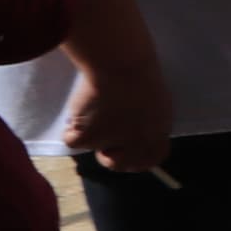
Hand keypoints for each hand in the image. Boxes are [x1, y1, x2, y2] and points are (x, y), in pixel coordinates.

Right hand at [62, 56, 173, 173]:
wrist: (121, 66)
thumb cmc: (138, 74)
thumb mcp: (154, 102)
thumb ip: (148, 121)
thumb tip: (137, 130)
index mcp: (159, 132)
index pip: (152, 159)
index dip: (138, 160)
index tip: (125, 154)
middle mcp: (138, 143)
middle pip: (121, 164)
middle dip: (110, 157)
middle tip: (102, 139)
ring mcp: (113, 142)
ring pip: (93, 148)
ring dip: (90, 134)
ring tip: (94, 109)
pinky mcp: (88, 138)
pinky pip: (72, 140)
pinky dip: (72, 128)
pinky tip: (81, 109)